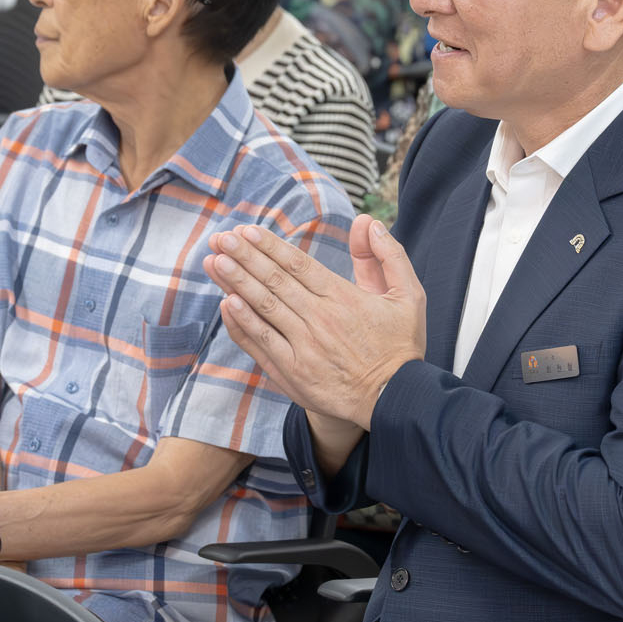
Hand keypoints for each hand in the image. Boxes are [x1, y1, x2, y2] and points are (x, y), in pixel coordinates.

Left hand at [205, 216, 424, 430]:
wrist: (394, 400)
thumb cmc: (400, 346)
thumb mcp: (408, 294)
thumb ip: (388, 255)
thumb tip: (367, 221)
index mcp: (343, 298)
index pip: (298, 264)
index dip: (270, 246)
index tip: (247, 231)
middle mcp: (319, 319)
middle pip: (274, 281)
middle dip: (244, 257)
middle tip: (220, 238)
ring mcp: (303, 347)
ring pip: (264, 308)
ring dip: (236, 283)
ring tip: (214, 262)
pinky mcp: (293, 372)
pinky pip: (262, 342)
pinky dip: (243, 323)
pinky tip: (227, 304)